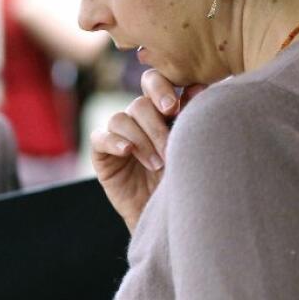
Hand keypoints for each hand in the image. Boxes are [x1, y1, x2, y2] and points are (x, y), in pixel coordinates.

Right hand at [90, 69, 206, 231]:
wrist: (169, 217)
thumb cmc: (185, 180)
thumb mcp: (190, 147)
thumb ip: (190, 117)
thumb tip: (198, 86)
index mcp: (161, 111)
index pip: (154, 83)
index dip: (160, 88)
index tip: (173, 109)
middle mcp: (138, 120)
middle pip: (140, 103)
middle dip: (155, 124)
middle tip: (169, 145)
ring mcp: (119, 136)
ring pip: (121, 119)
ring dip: (141, 140)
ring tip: (157, 164)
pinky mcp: (102, 154)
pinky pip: (100, 137)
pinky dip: (114, 141)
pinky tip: (127, 152)